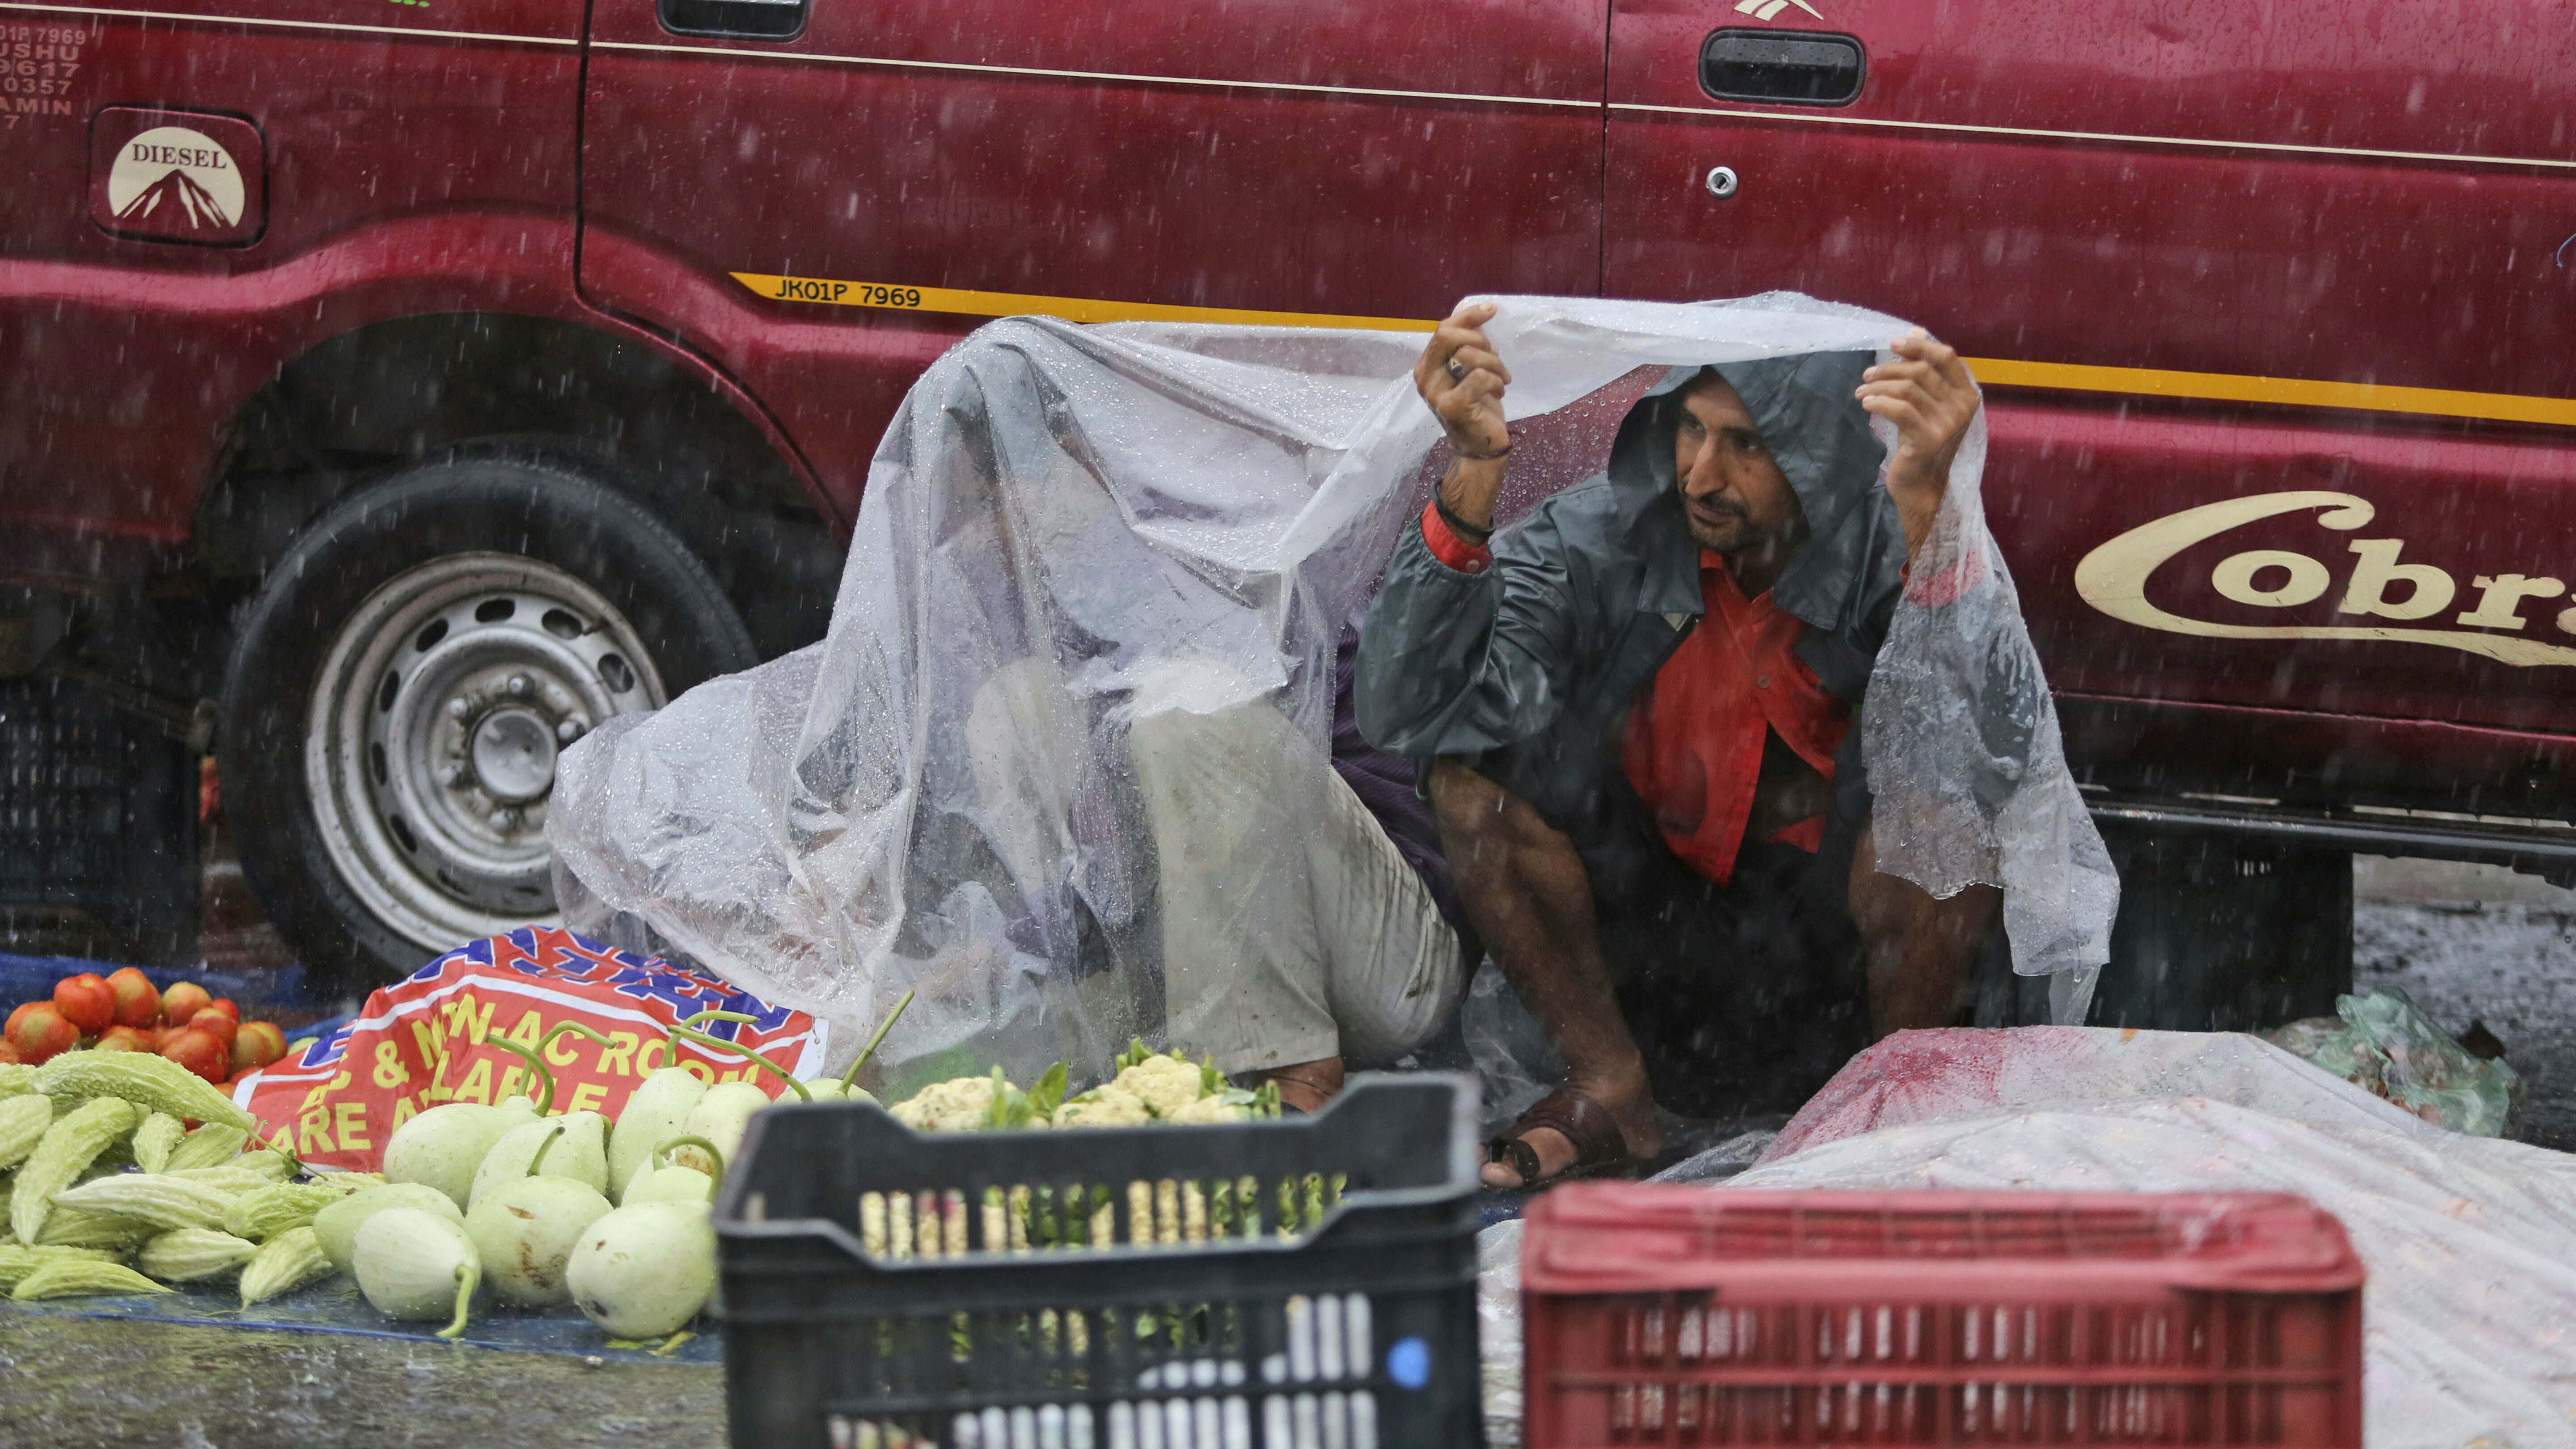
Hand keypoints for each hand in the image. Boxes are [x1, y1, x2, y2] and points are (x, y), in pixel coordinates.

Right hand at [1415, 302, 1512, 459]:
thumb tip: (1470, 308)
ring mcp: (1434, 394)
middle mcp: (1424, 378)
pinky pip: (1480, 377)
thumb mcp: (1471, 368)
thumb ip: (1467, 342)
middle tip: (1497, 357)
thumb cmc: (1477, 405)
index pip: (1443, 329)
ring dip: (1495, 363)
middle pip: (1448, 335)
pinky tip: (1500, 392)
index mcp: (1426, 365)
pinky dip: (1496, 382)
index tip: (1491, 309)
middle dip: (1481, 340)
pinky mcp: (1451, 407)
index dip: (1468, 316)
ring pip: (1469, 355)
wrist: (1480, 445)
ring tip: (1502, 379)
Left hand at [1855, 329, 1979, 559]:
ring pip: (1907, 389)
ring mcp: (1947, 424)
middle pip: (1921, 371)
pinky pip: (1899, 410)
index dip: (1919, 345)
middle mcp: (1962, 407)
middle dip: (1888, 369)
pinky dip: (1878, 402)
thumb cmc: (1921, 440)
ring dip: (1878, 386)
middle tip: (1867, 376)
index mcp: (1967, 394)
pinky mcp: (1928, 440)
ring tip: (1861, 392)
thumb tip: (1914, 331)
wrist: (1920, 485)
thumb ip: (1924, 368)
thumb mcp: (1927, 402)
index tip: (1892, 344)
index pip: (1946, 356)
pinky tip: (1866, 404)